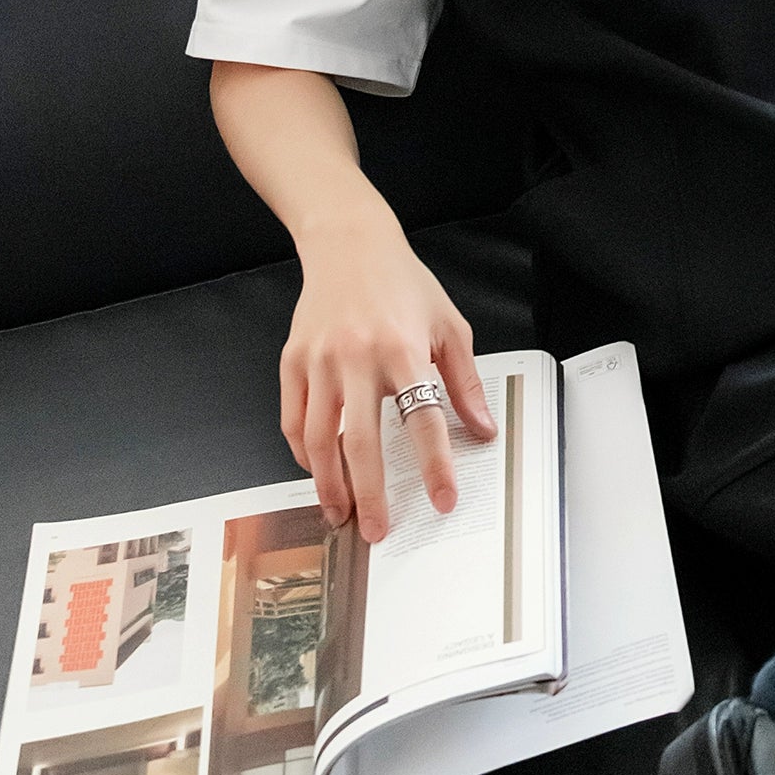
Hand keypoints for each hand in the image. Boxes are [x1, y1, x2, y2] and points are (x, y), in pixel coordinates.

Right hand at [279, 210, 495, 543]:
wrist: (349, 243)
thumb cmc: (403, 283)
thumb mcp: (448, 324)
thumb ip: (464, 381)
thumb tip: (482, 429)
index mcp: (402, 348)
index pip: (422, 419)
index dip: (435, 464)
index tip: (443, 499)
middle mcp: (357, 357)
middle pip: (361, 442)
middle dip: (369, 494)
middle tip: (377, 531)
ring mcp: (319, 360)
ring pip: (319, 438)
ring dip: (328, 484)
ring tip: (340, 512)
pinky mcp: (292, 361)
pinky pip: (294, 420)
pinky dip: (304, 452)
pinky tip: (318, 470)